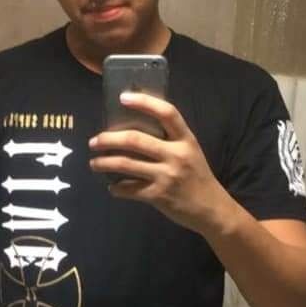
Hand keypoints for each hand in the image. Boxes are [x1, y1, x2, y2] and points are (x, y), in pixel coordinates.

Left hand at [89, 91, 232, 234]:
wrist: (211, 209)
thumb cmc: (197, 176)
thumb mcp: (190, 152)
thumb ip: (170, 140)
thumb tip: (135, 128)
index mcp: (186, 139)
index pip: (166, 112)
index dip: (144, 102)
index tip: (122, 97)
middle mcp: (176, 155)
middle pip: (135, 139)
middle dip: (109, 139)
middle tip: (94, 141)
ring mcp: (167, 175)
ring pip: (126, 164)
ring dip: (105, 163)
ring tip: (94, 163)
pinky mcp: (158, 195)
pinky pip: (129, 189)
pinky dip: (117, 188)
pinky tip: (112, 187)